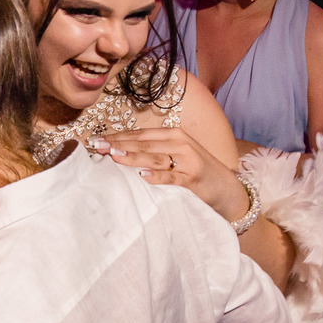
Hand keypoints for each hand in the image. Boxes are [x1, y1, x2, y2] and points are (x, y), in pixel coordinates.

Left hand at [92, 127, 248, 220]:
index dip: (118, 137)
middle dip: (119, 145)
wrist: (226, 188)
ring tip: (114, 156)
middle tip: (98, 147)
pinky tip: (143, 176)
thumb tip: (118, 153)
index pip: (140, 135)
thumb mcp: (175, 156)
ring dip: (133, 156)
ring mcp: (188, 160)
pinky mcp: (193, 178)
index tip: (96, 141)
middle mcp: (180, 143)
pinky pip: (172, 177)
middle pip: (144, 143)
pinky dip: (158, 176)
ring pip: (155, 157)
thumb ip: (153, 152)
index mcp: (173, 135)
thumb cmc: (195, 171)